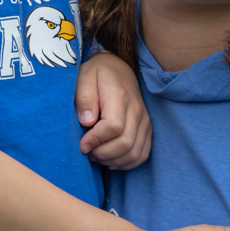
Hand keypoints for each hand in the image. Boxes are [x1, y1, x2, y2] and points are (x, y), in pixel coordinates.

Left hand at [75, 53, 151, 168]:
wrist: (118, 68)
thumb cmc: (97, 74)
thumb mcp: (84, 77)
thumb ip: (84, 98)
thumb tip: (87, 121)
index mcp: (120, 96)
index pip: (114, 126)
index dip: (96, 140)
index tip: (82, 144)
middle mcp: (137, 109)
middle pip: (125, 143)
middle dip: (103, 154)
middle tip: (88, 152)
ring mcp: (144, 120)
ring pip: (135, 152)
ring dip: (113, 160)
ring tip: (97, 156)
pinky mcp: (147, 128)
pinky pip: (142, 153)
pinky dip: (127, 162)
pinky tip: (111, 160)